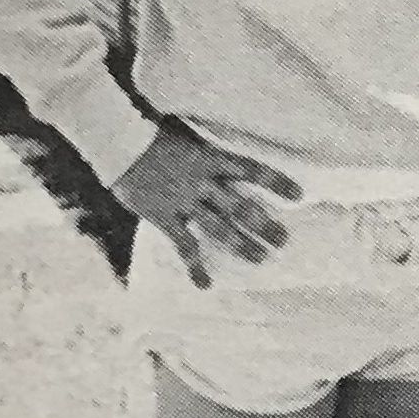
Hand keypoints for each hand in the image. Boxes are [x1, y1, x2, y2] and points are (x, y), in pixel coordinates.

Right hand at [111, 122, 299, 288]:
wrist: (119, 142)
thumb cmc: (153, 133)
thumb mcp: (188, 136)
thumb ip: (207, 152)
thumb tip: (224, 159)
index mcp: (211, 158)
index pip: (252, 170)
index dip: (277, 182)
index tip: (299, 194)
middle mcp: (203, 182)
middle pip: (242, 207)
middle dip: (264, 225)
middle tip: (283, 240)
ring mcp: (184, 201)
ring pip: (220, 228)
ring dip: (241, 245)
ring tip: (261, 258)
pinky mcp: (164, 216)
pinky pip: (183, 244)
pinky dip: (195, 266)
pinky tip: (205, 284)